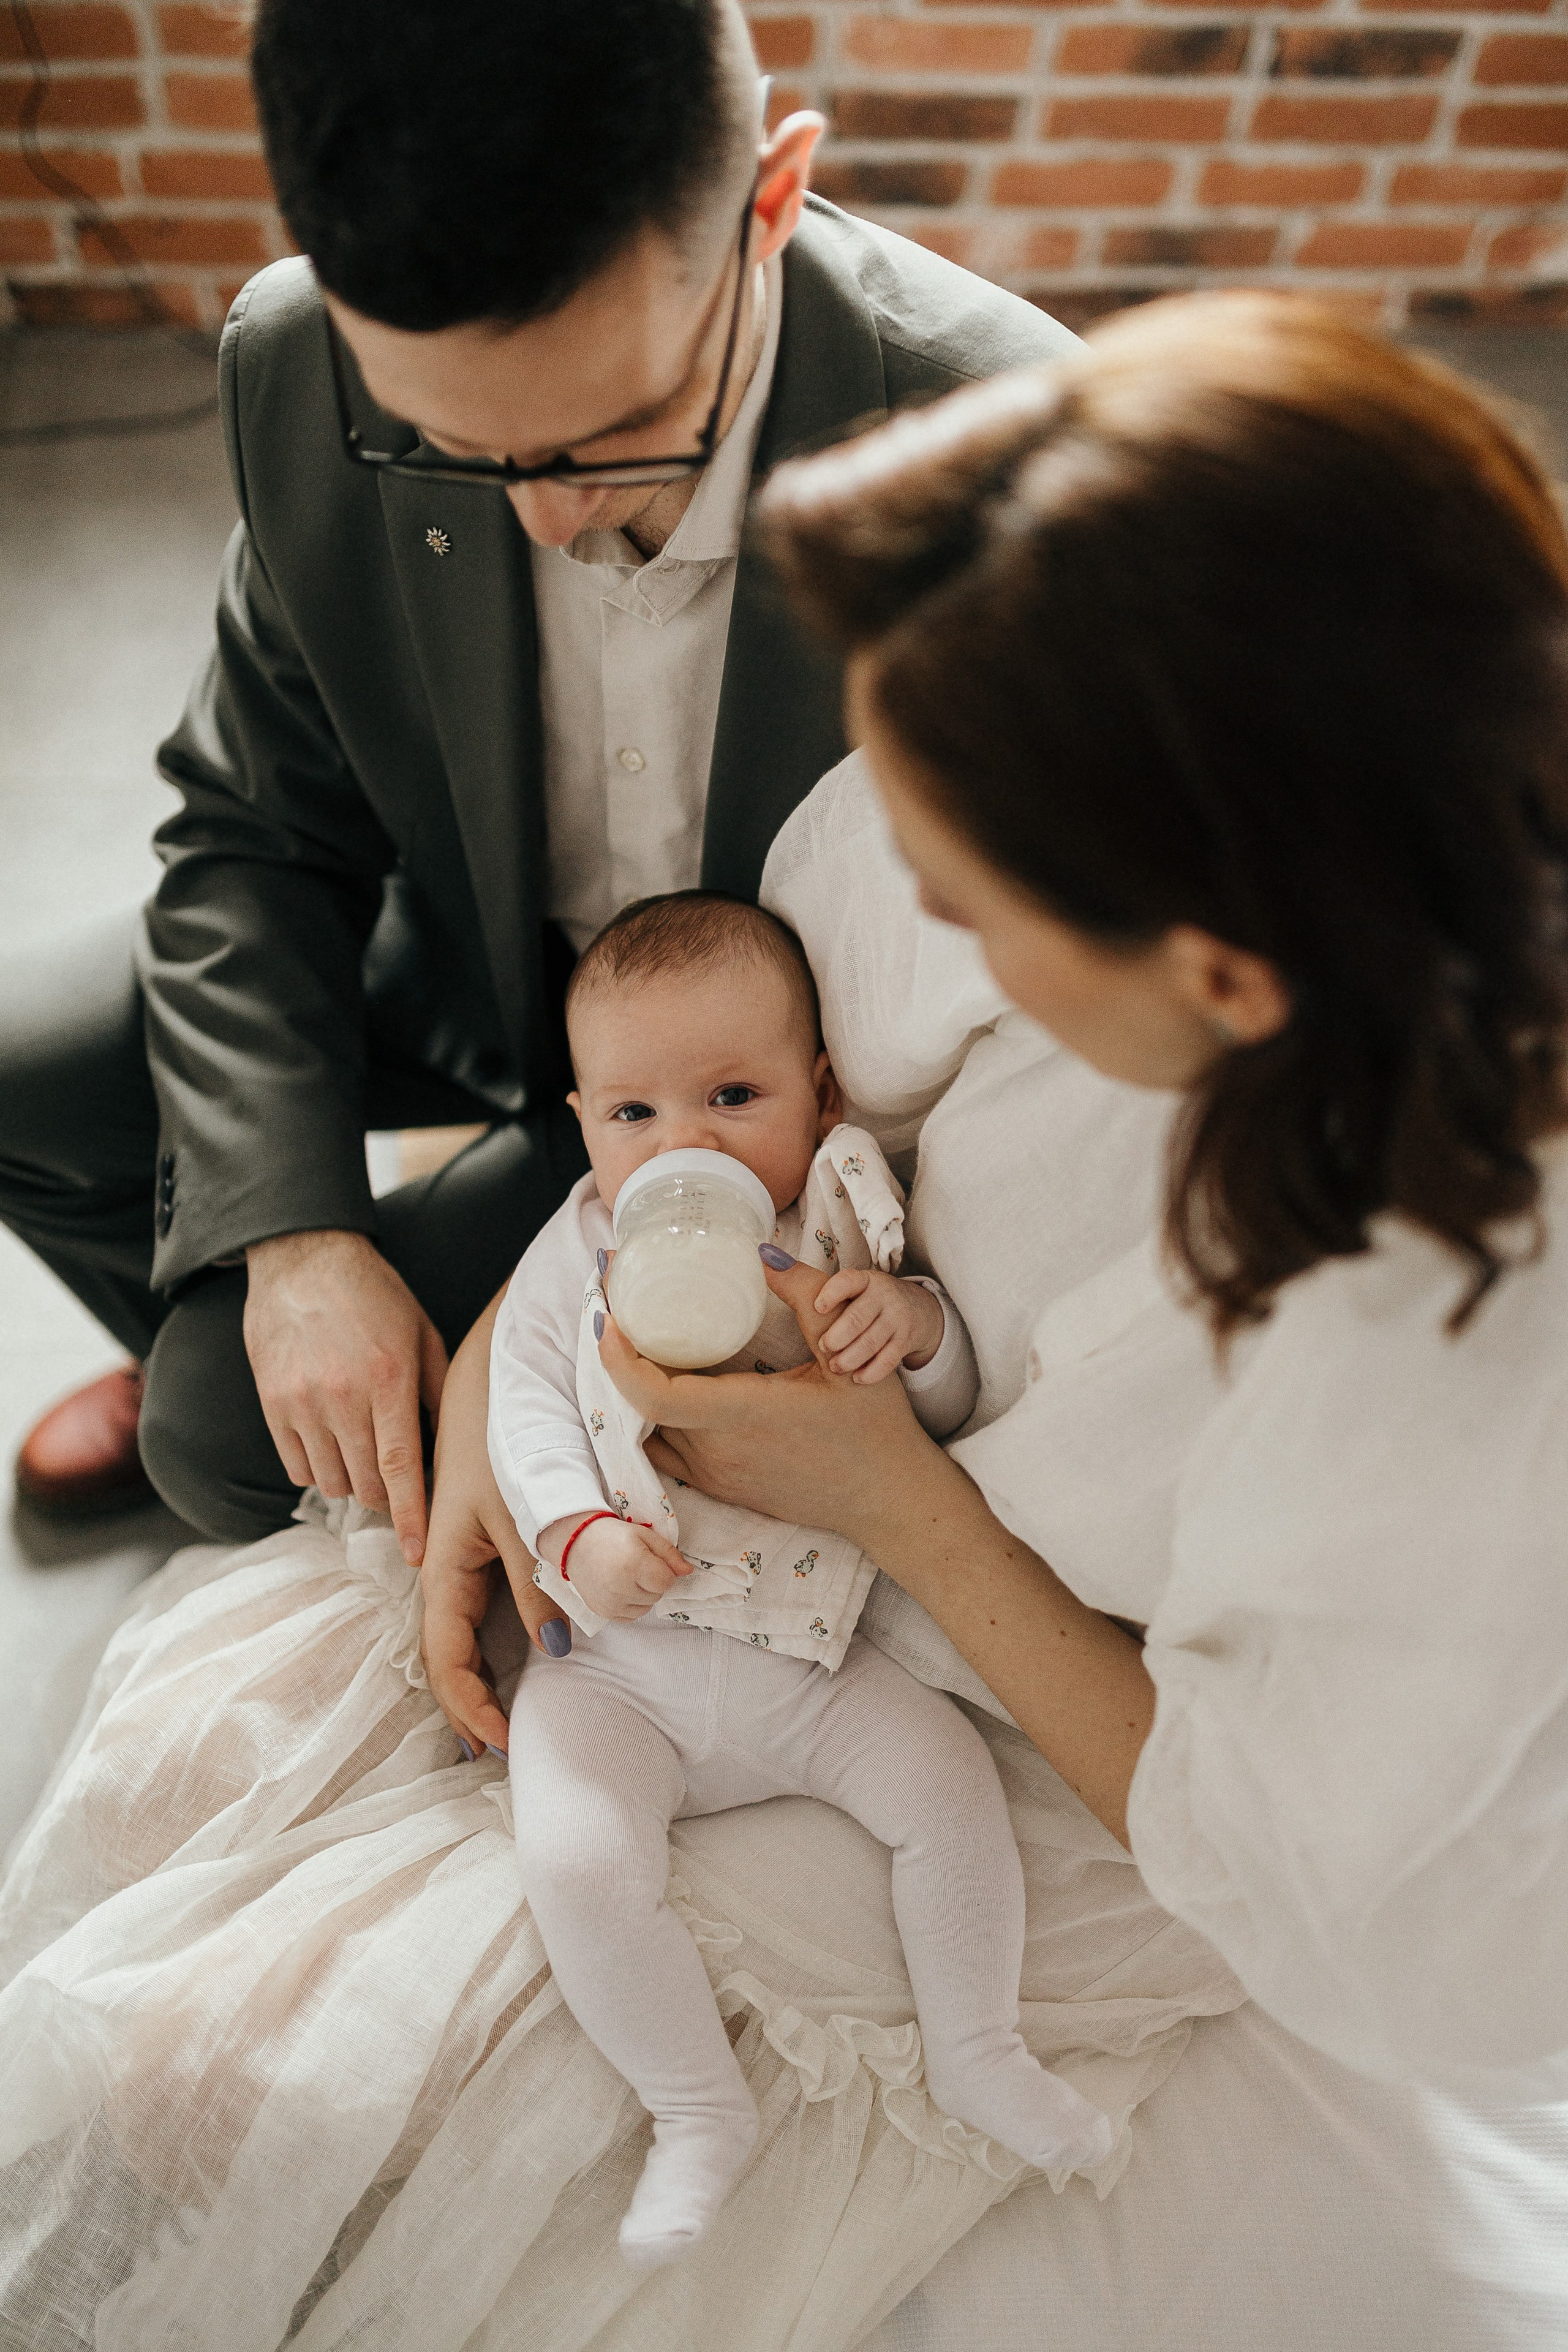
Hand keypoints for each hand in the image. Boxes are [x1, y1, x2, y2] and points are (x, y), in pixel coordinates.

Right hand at [245, 1228, 446, 1563]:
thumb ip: (439, 1393)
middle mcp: (342, 1396)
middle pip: (365, 1485)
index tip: (418, 1556)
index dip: (411, 1517)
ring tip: (365, 1460)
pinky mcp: (272, 1403)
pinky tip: (332, 1447)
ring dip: (352, 1485)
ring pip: (330, 1482)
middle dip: (386, 1501)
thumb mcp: (423, 1335)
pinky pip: (296, 1466)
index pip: (401, 1467)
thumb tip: (452, 1452)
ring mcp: (301, 1402)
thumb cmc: (376, 1297)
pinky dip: (318, 1470)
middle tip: (398, 1491)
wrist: (304, 1258)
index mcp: (388, 1379)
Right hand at [420, 1290, 571, 1757]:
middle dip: (477, 1702)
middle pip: (453, 1649)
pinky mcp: (500, 1522)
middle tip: (510, 1748)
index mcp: (445, 1562)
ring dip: (497, 1669)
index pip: (443, 1658)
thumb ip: (542, 1575)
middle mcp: (453, 1560)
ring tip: (522, 1710)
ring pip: (480, 1623)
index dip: (468, 1708)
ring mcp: (474, 1543)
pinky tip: (548, 1638)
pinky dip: (524, 1625)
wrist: (507, 1350)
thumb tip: (557, 1648)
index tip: (502, 1748)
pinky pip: (504, 1590)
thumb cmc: (507, 1424)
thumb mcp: (526, 1506)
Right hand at [541, 1512, 691, 1621]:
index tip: (651, 1561)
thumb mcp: (644, 1535)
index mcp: (634, 1565)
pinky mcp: (603, 1612)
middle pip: (657, 1595)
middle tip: (636, 1565)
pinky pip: (630, 1616)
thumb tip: (688, 1572)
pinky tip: (619, 1587)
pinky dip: (630, 1604)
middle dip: (652, 1582)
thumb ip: (669, 1554)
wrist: (575, 1543)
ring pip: (646, 1608)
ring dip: (642, 1595)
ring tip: (627, 1576)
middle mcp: (621, 1588)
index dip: (664, 1571)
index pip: (667, 1582)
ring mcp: (611, 1604)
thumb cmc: (612, 1535)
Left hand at [599, 1252, 930, 1543]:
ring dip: (637, 1388)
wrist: (885, 1500)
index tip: (610, 1317)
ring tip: (637, 1340)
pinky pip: (666, 1450)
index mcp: (745, 1415)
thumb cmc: (873, 1429)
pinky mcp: (719, 1487)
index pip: (655, 1393)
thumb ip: (808, 1296)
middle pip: (641, 1404)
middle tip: (618, 1309)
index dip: (619, 1357)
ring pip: (649, 1430)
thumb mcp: (846, 1354)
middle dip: (622, 1356)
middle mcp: (719, 1451)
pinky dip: (653, 1418)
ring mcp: (715, 1475)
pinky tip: (664, 1383)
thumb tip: (763, 1252)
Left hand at [815, 1267, 944, 1381]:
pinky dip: (872, 1372)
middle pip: (859, 1317)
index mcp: (864, 1280)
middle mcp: (883, 1296)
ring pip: (872, 1341)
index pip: (848, 1281)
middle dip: (839, 1336)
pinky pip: (889, 1359)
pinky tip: (858, 1379)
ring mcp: (897, 1319)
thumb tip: (767, 1259)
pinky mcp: (906, 1340)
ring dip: (851, 1357)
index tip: (817, 1307)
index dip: (832, 1293)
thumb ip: (803, 1278)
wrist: (918, 1310)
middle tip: (823, 1348)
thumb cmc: (868, 1299)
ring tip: (835, 1367)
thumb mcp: (845, 1286)